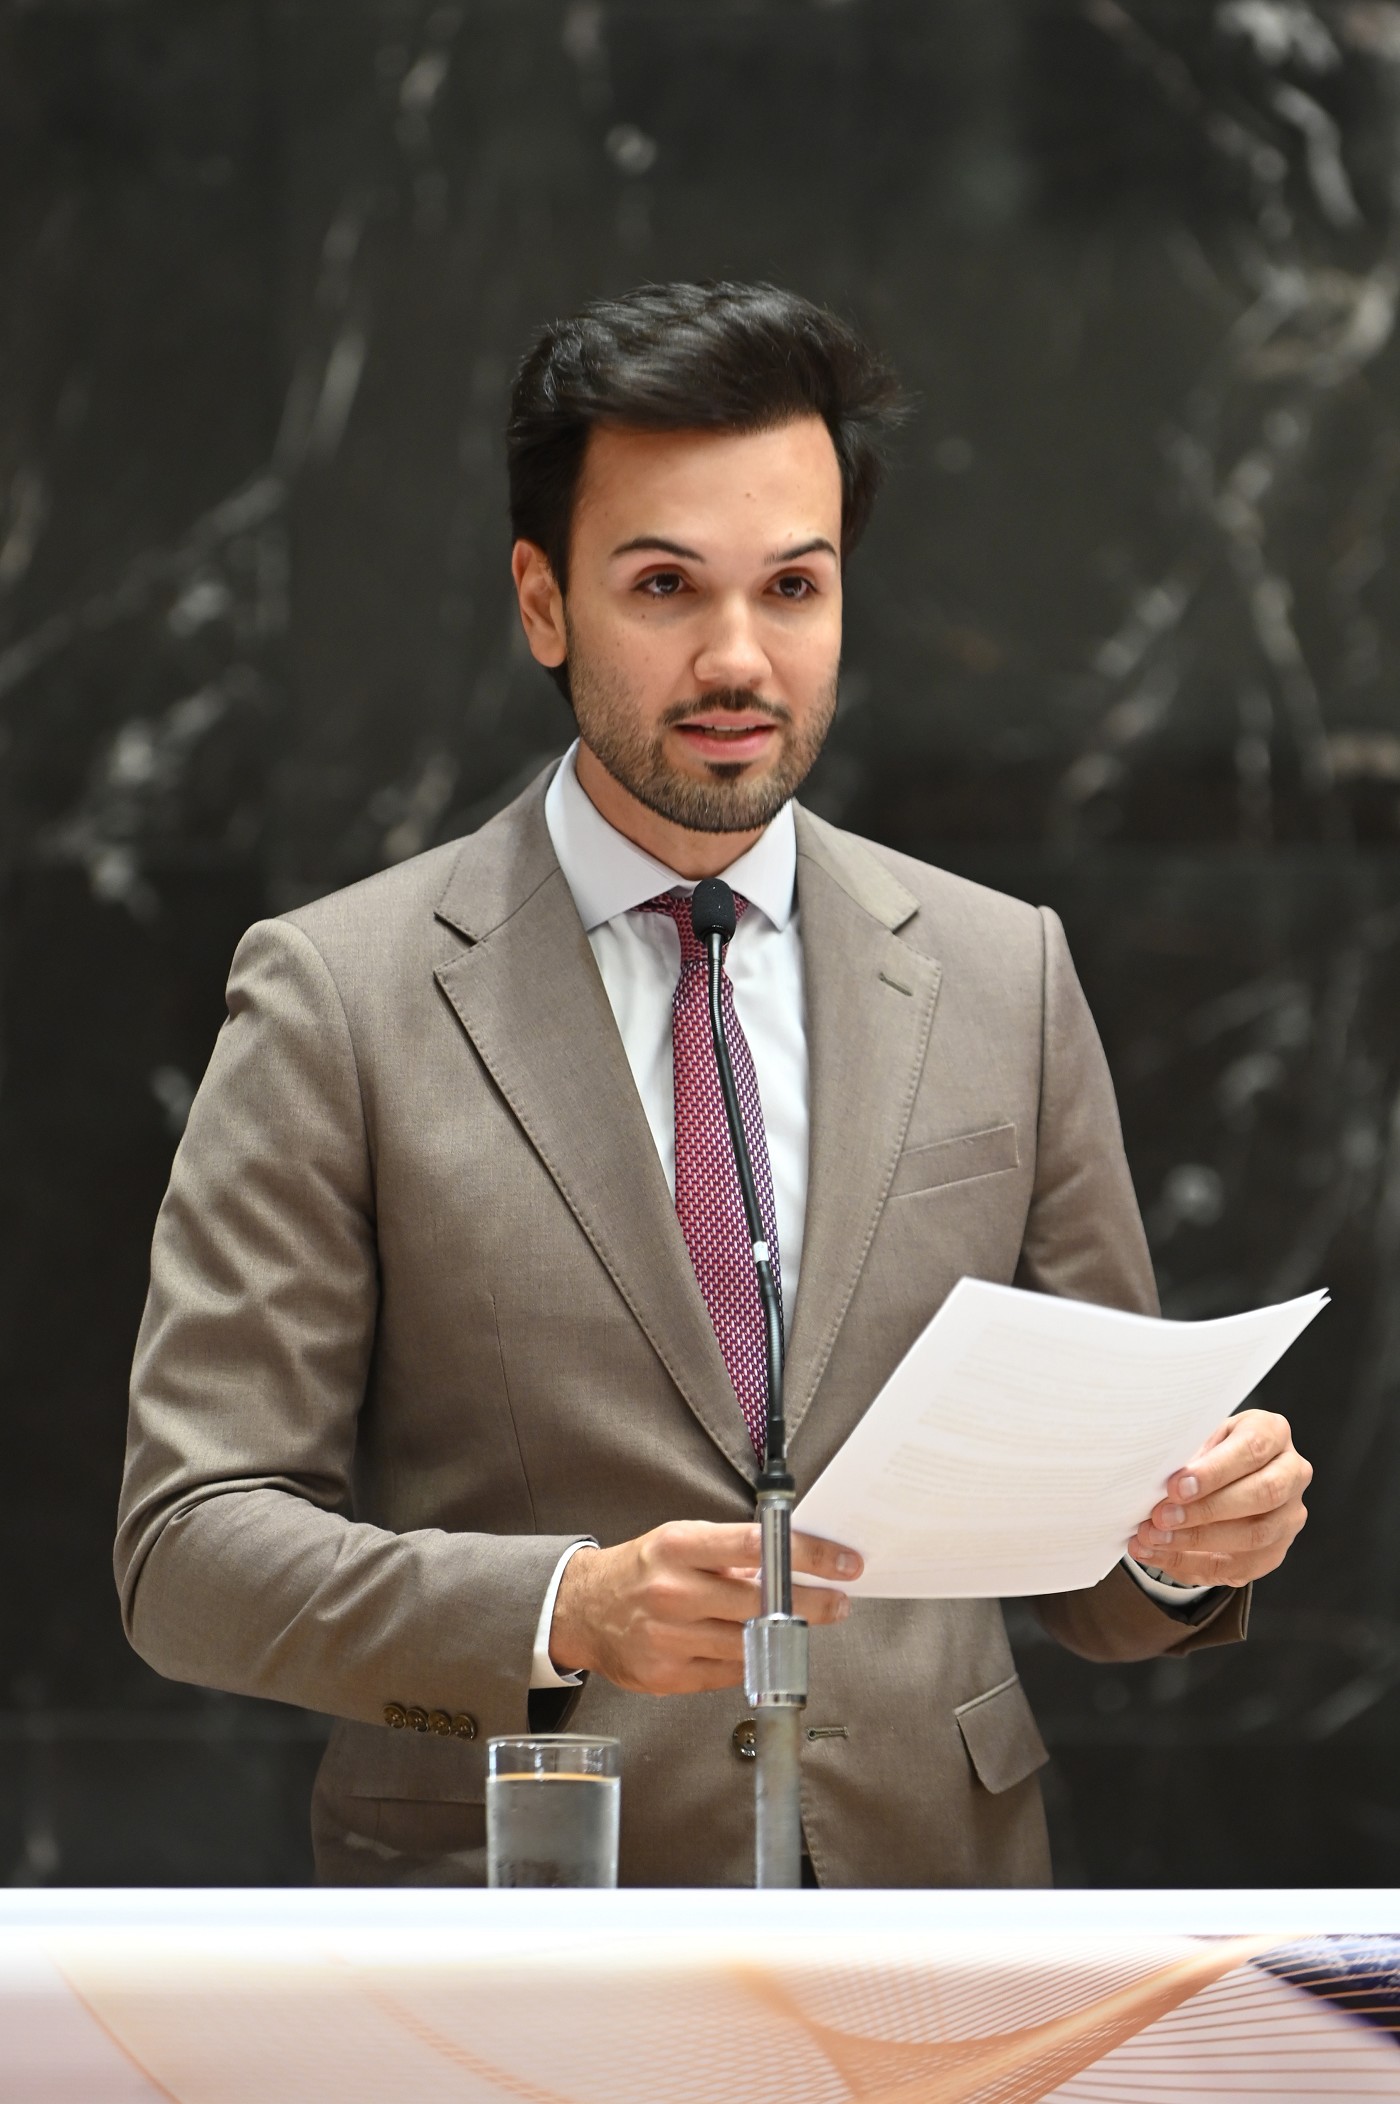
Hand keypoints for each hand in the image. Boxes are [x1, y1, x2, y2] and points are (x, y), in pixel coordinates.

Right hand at [549, 1520, 861, 1694]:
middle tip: (838, 1602)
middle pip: (761, 1602)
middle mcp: (674, 1592)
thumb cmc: (641, 1570)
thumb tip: (791, 1562)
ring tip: (800, 1626)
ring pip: (750, 1643)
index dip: (807, 1554)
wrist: (581, 1609)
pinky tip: (757, 1648)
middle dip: (812, 1604)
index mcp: (679, 1547)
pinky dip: (750, 1660)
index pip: (757, 1546)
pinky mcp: (668, 1677)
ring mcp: (670, 1638)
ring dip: (785, 1637)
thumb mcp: (680, 1542)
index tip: (842, 1562)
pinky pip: (729, 1673)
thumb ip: (731, 1553)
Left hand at [1128, 1409, 1311, 1587]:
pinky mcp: (1275, 1550)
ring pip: (1254, 1535)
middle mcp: (1291, 1473)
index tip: (1176, 1486)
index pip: (1253, 1449)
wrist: (1225, 1472)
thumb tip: (1154, 1480)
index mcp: (1272, 1432)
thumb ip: (1187, 1455)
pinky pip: (1240, 1566)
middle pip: (1262, 1494)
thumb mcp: (1199, 1437)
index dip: (1214, 1471)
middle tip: (1161, 1518)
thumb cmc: (1209, 1450)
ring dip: (1197, 1541)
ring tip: (1154, 1539)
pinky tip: (1160, 1556)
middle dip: (1206, 1510)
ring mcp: (1289, 1515)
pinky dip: (1193, 1564)